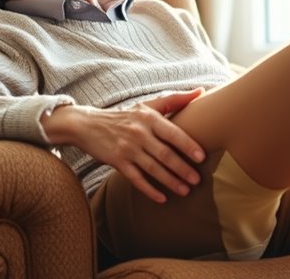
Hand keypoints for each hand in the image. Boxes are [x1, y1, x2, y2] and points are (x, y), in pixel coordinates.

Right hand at [43, 89, 206, 202]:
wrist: (88, 124)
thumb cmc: (125, 116)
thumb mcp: (147, 105)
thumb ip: (175, 99)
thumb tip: (202, 91)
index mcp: (149, 118)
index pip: (172, 133)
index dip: (188, 145)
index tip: (202, 158)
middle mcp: (138, 133)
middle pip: (164, 154)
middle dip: (182, 168)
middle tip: (197, 180)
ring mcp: (127, 149)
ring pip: (153, 169)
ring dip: (170, 181)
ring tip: (186, 190)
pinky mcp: (117, 162)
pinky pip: (136, 179)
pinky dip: (150, 190)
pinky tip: (162, 198)